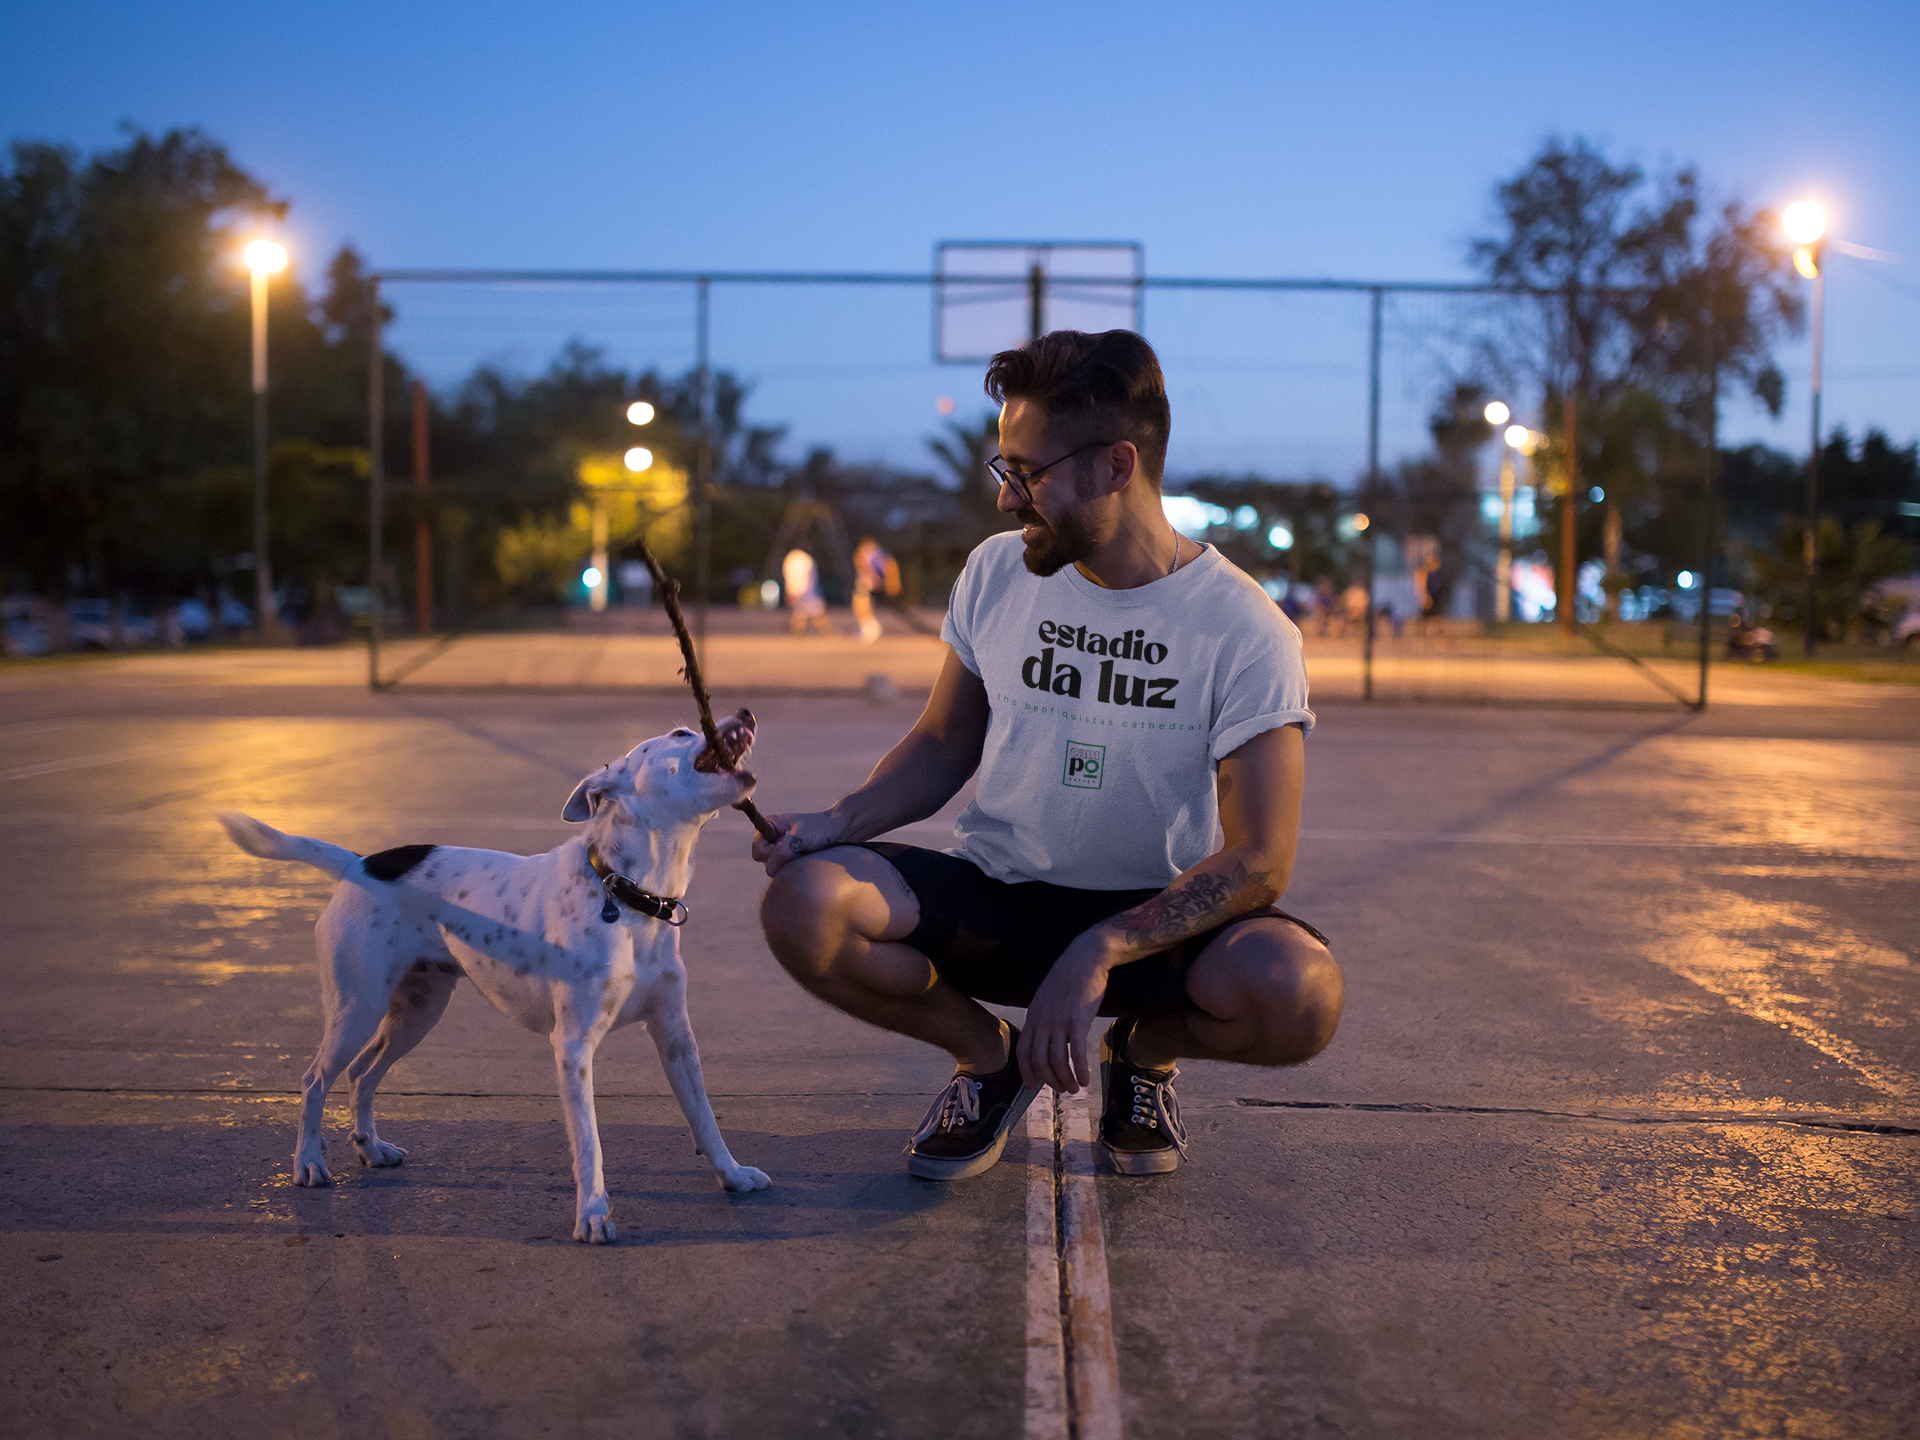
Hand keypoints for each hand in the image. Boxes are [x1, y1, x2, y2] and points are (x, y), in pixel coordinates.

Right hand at [751, 810, 848, 875]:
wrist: (838, 831)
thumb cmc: (819, 829)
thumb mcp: (800, 838)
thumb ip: (782, 852)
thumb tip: (769, 870)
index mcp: (768, 826)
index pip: (758, 850)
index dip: (770, 853)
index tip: (788, 847)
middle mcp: (771, 839)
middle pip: (765, 862)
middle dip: (782, 860)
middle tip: (800, 850)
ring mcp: (779, 850)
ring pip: (775, 869)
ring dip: (790, 864)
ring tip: (805, 854)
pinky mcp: (789, 859)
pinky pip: (785, 872)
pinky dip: (795, 868)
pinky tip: (806, 860)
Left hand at [1017, 933, 1112, 1093]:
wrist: (1085, 958)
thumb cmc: (1068, 978)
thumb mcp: (1046, 998)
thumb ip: (1043, 1018)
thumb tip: (1046, 1038)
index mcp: (1034, 1017)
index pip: (1023, 1052)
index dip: (1026, 1072)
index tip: (1032, 1086)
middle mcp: (1043, 1022)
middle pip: (1040, 1061)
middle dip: (1050, 1081)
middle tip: (1061, 1090)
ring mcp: (1060, 1022)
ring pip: (1058, 1061)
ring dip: (1066, 1080)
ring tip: (1075, 1088)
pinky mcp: (1078, 1021)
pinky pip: (1077, 1053)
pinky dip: (1080, 1070)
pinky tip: (1086, 1080)